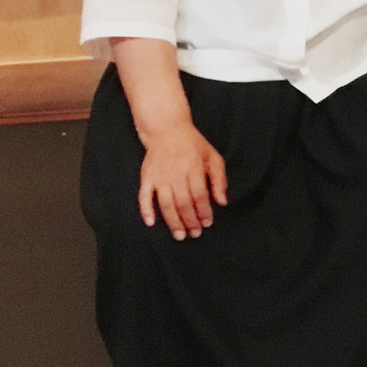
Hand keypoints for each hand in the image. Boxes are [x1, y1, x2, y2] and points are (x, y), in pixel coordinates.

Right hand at [137, 118, 226, 239]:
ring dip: (173, 222)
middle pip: (183, 203)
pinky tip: (150, 222)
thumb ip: (219, 180)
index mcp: (194, 168)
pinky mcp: (146, 177)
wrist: (167, 130)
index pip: (199, 195)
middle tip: (195, 234)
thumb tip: (221, 202)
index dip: (204, 212)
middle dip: (190, 221)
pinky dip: (146, 210)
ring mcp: (159, 177)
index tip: (207, 223)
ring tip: (180, 235)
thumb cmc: (193, 145)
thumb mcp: (213, 157)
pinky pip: (144, 196)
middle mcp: (176, 174)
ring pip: (166, 204)